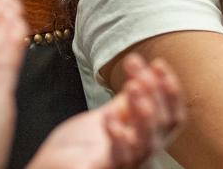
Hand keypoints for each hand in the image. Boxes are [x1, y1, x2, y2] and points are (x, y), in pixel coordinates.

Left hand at [27, 55, 184, 168]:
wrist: (50, 168)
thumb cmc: (78, 148)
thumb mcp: (107, 117)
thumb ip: (125, 103)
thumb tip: (141, 75)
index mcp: (145, 138)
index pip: (172, 115)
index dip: (170, 90)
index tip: (158, 64)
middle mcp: (141, 152)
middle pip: (163, 126)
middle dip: (155, 94)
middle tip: (139, 74)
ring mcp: (125, 164)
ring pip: (148, 142)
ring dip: (144, 112)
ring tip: (132, 87)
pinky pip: (119, 157)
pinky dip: (117, 135)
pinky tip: (109, 116)